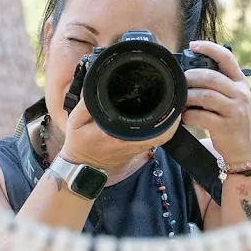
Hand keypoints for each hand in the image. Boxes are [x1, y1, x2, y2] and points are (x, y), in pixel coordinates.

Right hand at [59, 95, 180, 173]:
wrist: (83, 166)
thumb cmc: (80, 143)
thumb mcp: (75, 122)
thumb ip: (86, 104)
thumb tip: (96, 84)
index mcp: (119, 137)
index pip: (151, 131)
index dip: (166, 119)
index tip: (171, 103)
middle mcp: (133, 144)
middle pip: (163, 133)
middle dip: (171, 115)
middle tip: (174, 97)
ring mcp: (138, 147)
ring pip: (162, 136)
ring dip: (168, 121)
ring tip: (171, 102)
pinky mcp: (138, 148)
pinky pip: (156, 137)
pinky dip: (162, 126)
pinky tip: (162, 113)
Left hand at [182, 40, 250, 163]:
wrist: (247, 150)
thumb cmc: (234, 120)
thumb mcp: (234, 98)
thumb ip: (219, 84)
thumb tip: (190, 72)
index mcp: (241, 82)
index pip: (227, 57)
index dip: (209, 48)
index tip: (193, 45)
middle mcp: (240, 93)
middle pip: (211, 77)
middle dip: (190, 76)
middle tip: (179, 80)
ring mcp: (234, 110)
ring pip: (205, 95)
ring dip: (188, 96)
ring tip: (180, 100)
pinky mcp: (226, 126)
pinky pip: (201, 116)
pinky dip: (189, 115)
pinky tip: (186, 117)